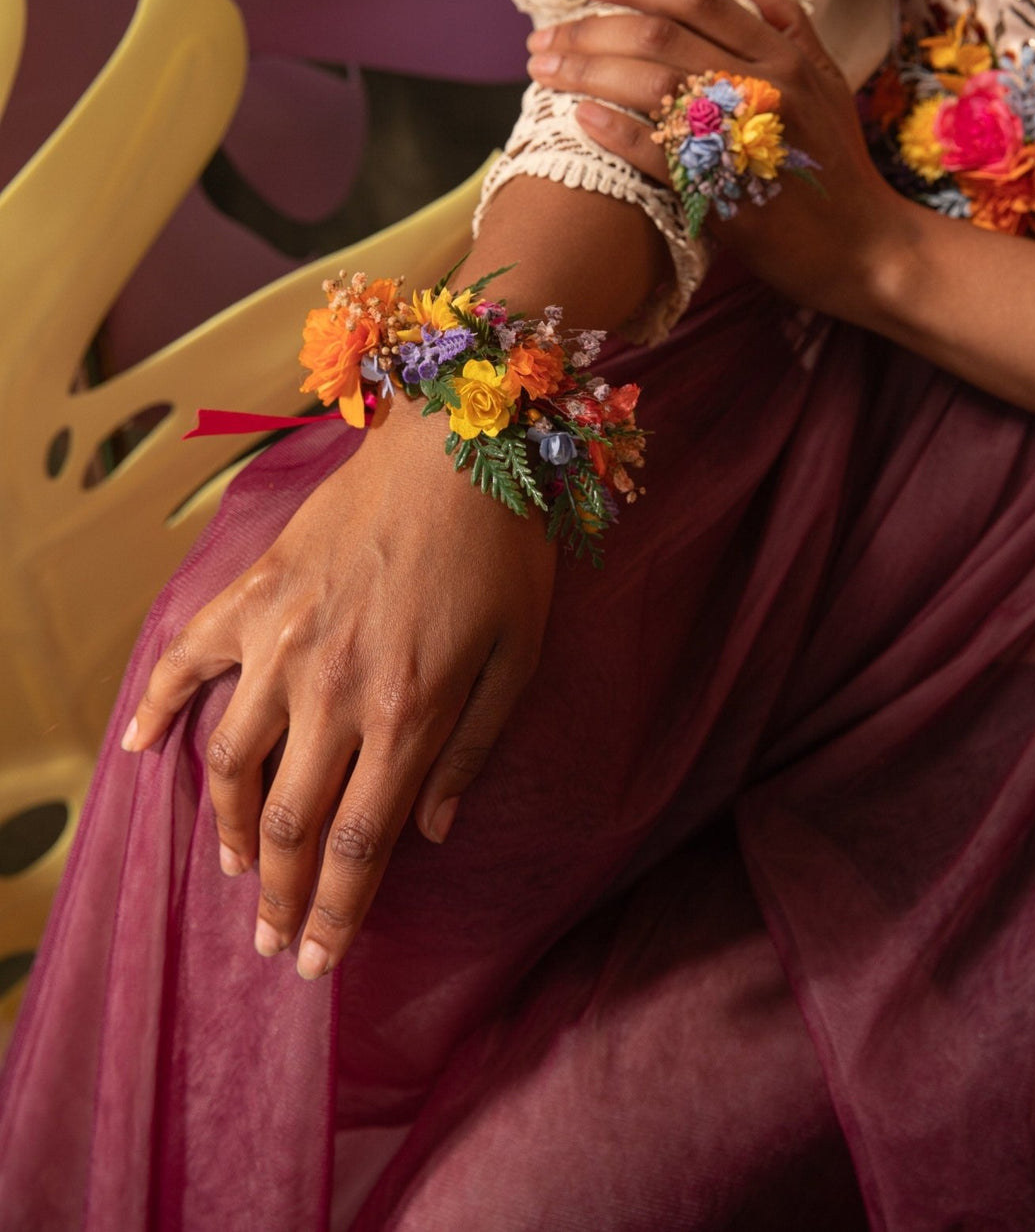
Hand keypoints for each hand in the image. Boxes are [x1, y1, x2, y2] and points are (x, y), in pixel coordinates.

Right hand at [123, 399, 556, 978]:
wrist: (460, 443)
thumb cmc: (503, 553)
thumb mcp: (519, 660)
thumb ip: (472, 752)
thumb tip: (432, 832)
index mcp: (407, 714)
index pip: (358, 845)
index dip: (335, 916)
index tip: (317, 963)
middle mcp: (333, 690)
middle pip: (293, 823)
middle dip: (283, 898)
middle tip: (274, 942)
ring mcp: (283, 640)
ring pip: (234, 762)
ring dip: (233, 828)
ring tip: (244, 868)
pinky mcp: (254, 594)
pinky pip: (187, 658)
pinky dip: (157, 706)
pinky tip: (142, 750)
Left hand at [526, 0, 910, 321]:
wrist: (864, 248)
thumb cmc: (837, 169)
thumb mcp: (827, 82)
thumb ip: (788, 24)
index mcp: (780, 54)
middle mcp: (762, 84)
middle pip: (658, 36)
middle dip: (588, 30)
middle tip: (542, 39)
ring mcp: (743, 137)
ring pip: (650, 84)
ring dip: (586, 72)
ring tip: (543, 72)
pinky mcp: (725, 190)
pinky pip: (660, 152)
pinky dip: (616, 131)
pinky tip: (580, 119)